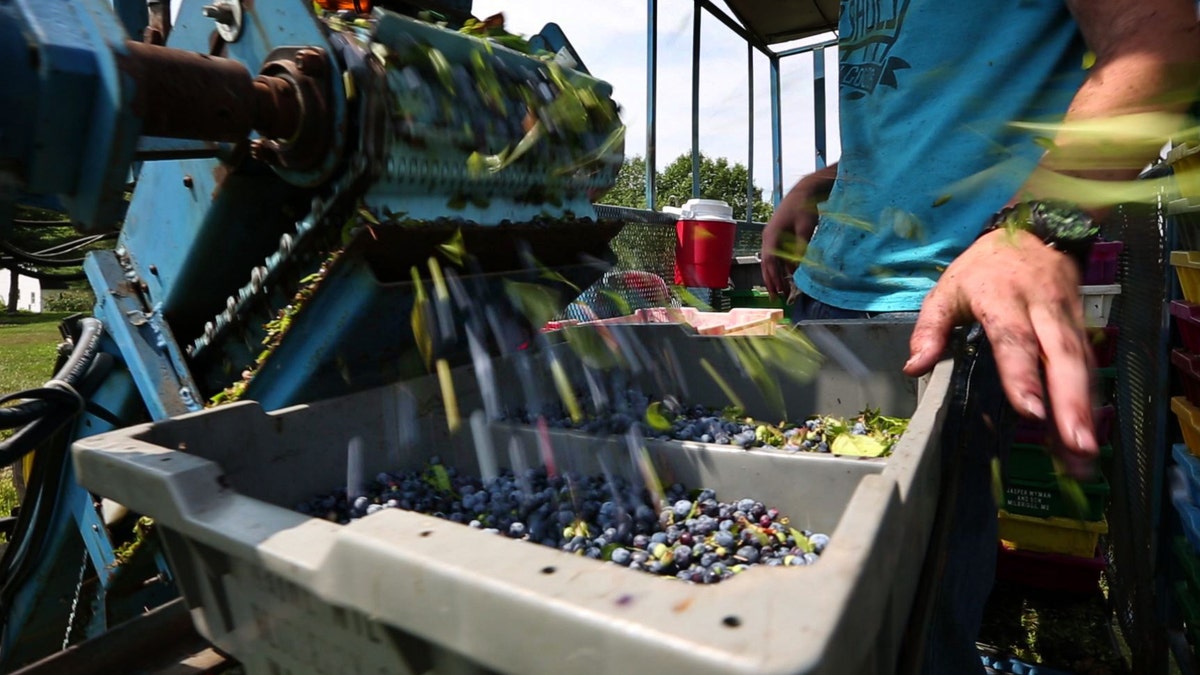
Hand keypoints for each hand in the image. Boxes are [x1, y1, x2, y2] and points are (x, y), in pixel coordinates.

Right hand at [761, 165, 835, 298]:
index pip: (770, 262)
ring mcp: (772, 236)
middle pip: (767, 264)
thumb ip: (800, 249)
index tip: (777, 291)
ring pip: (770, 260)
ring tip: (779, 290)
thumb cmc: (804, 208)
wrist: (804, 191)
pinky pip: (776, 254)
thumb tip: (795, 269)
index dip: (773, 278)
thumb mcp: (805, 229)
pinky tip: (784, 275)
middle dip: (771, 281)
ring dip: (775, 275)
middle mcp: (768, 237)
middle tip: (775, 297)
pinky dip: (779, 266)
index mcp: (771, 236)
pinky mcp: (778, 235)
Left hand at [903, 228, 1098, 475]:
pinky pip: (1088, 366)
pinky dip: (1089, 401)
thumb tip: (914, 367)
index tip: (1031, 411)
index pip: (1015, 339)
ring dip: (1084, 410)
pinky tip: (1085, 433)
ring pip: (1081, 365)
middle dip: (1071, 402)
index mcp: (1003, 299)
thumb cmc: (983, 268)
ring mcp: (1067, 318)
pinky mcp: (1082, 328)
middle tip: (1075, 443)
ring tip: (1083, 453)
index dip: (1024, 374)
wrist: (1033, 232)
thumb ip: (930, 328)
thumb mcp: (947, 289)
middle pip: (1062, 356)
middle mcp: (1042, 309)